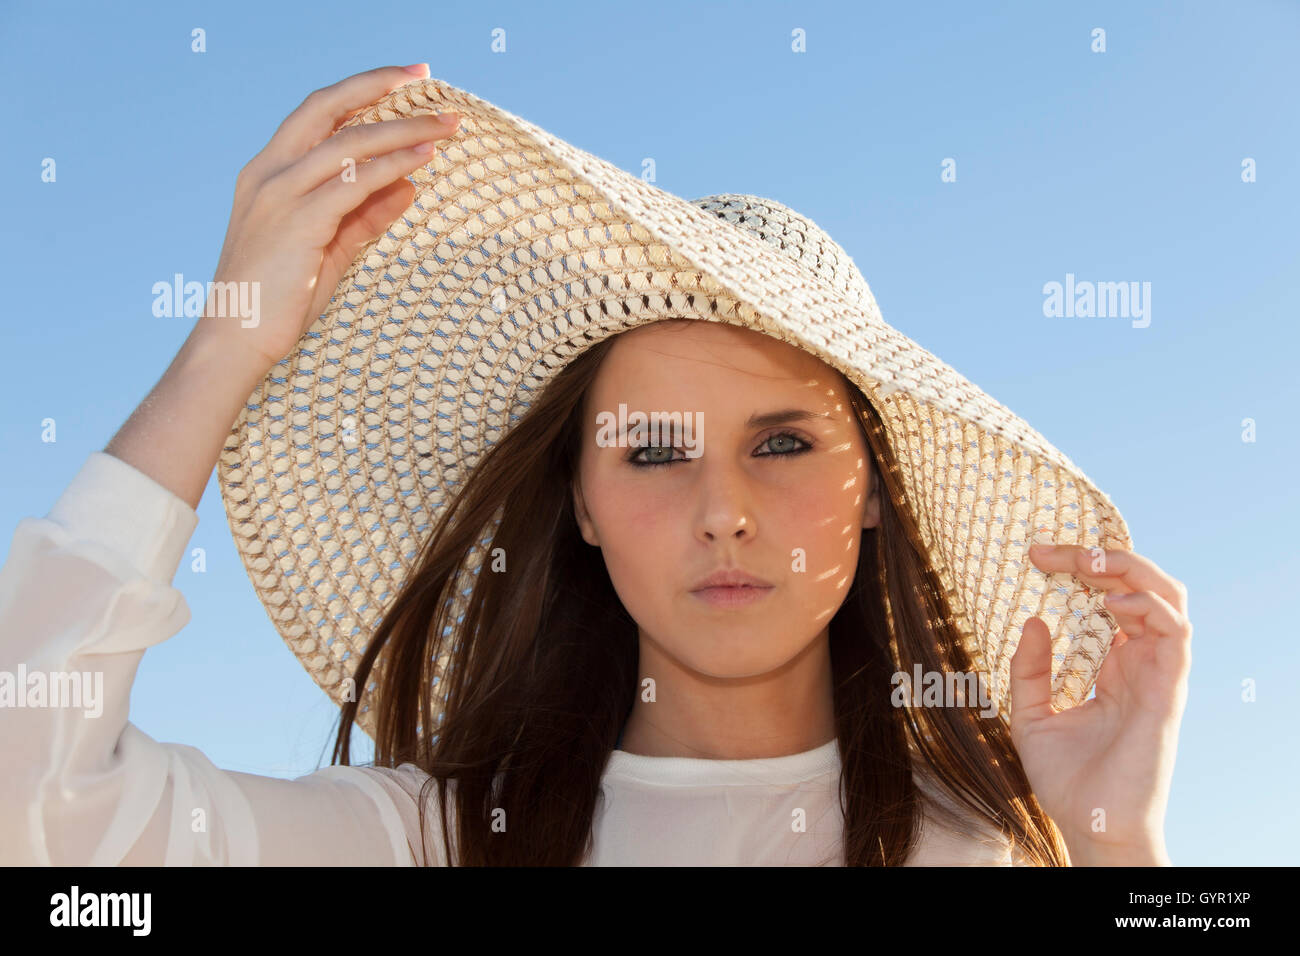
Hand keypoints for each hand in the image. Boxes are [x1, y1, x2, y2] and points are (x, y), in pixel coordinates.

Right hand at [189, 63, 460, 373]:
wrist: (238, 338)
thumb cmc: (281, 298)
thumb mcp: (329, 248)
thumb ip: (366, 215)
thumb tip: (410, 185)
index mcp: (268, 172)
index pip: (316, 113)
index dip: (360, 91)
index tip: (404, 79)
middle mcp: (270, 173)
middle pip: (327, 108)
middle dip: (379, 85)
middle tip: (425, 76)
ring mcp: (281, 194)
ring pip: (349, 143)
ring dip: (402, 129)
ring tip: (445, 124)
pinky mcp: (299, 222)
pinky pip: (354, 182)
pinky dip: (392, 165)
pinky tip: (423, 159)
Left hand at [1007, 543, 1190, 864]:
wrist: (1091, 826)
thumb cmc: (1066, 779)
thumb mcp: (1030, 715)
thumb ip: (1030, 670)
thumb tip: (1033, 620)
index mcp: (1112, 665)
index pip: (1109, 597)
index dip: (1078, 570)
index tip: (1033, 556)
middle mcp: (1139, 663)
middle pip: (1140, 586)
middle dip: (1102, 557)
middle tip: (1052, 550)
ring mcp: (1157, 674)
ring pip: (1169, 598)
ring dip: (1131, 570)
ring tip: (1085, 564)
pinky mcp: (1167, 692)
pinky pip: (1176, 635)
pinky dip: (1148, 607)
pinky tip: (1110, 603)